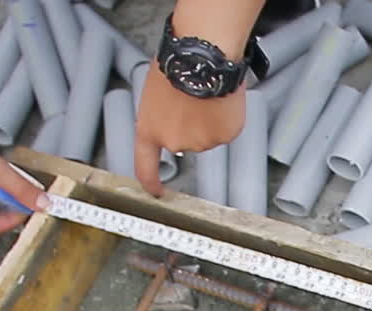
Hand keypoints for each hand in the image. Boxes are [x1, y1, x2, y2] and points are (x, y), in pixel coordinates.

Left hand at [134, 66, 246, 195]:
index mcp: (150, 129)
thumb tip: (177, 115)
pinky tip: (221, 100)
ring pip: (208, 135)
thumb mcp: (156, 91)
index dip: (151, 181)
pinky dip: (226, 118)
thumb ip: (164, 113)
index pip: (145, 165)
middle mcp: (173, 142)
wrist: (202, 57)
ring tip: (208, 95)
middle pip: (185, 142)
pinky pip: (227, 130)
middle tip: (194, 102)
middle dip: (191, 125)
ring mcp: (200, 142)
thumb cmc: (177, 63)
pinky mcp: (223, 137)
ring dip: (209, 120)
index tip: (155, 190)